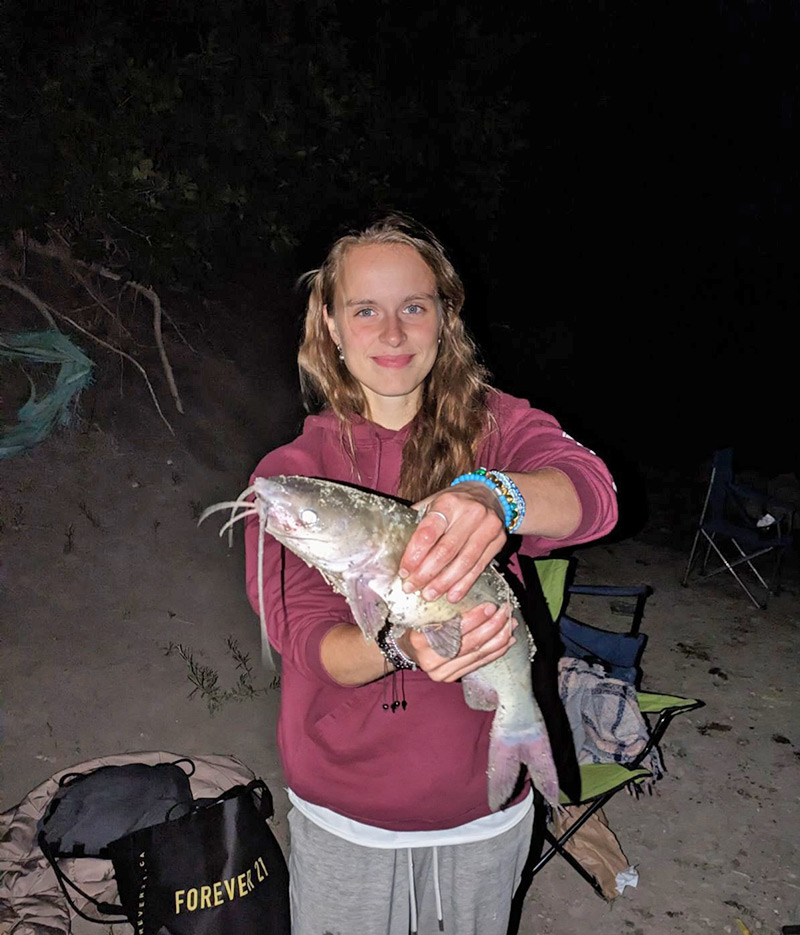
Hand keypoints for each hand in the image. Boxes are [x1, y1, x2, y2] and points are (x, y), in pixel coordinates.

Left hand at [398, 482, 506, 602]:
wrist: (490, 495)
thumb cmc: (454, 503)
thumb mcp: (434, 502)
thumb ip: (417, 521)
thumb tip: (394, 546)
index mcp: (448, 502)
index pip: (428, 533)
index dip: (414, 555)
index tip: (404, 571)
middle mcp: (471, 513)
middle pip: (445, 551)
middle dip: (426, 574)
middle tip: (412, 588)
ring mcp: (488, 527)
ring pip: (464, 562)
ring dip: (444, 583)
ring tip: (429, 595)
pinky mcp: (499, 541)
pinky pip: (479, 567)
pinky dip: (464, 584)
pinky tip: (452, 595)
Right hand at [399, 601, 516, 682]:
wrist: (406, 648)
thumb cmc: (415, 625)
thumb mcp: (421, 612)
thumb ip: (442, 608)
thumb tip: (473, 593)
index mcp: (420, 640)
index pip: (453, 629)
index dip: (475, 618)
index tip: (490, 606)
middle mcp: (430, 660)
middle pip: (469, 643)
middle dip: (492, 627)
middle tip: (505, 613)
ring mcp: (441, 673)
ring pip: (477, 655)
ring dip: (498, 639)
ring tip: (510, 625)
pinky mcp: (451, 678)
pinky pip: (478, 664)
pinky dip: (495, 652)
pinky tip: (506, 641)